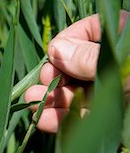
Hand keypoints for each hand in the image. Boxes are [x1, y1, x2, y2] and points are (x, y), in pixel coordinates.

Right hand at [25, 11, 129, 132]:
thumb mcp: (124, 62)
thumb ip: (90, 57)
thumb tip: (56, 50)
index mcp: (120, 36)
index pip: (86, 32)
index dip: (64, 45)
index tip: (51, 60)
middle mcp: (114, 63)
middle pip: (76, 66)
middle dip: (53, 78)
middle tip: (38, 88)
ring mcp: (114, 91)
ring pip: (77, 93)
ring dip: (52, 100)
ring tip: (31, 104)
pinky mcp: (111, 117)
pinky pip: (85, 116)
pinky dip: (64, 119)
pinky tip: (44, 120)